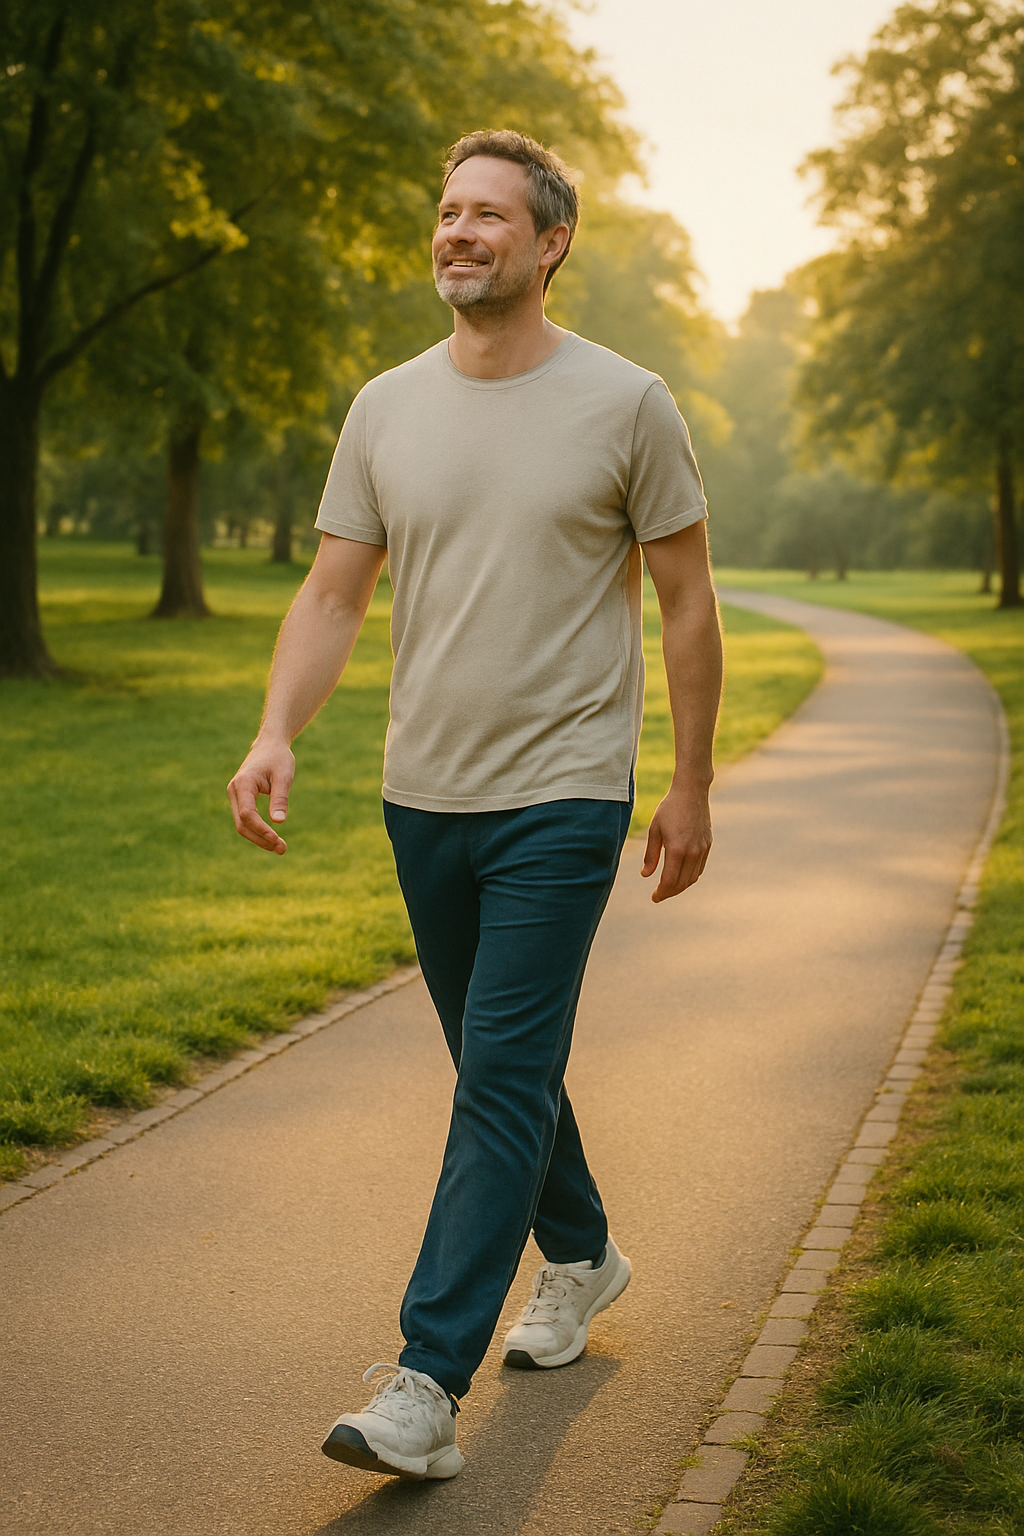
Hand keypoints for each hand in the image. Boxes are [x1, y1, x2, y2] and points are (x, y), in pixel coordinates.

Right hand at [227, 736, 295, 854]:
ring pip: (242, 825)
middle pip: (242, 824)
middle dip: (261, 839)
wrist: (270, 745)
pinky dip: (258, 831)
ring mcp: (235, 796)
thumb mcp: (284, 776)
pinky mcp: (240, 799)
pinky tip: (273, 838)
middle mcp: (234, 791)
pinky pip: (246, 820)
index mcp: (243, 784)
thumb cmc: (278, 758)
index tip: (277, 839)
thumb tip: (278, 822)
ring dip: (260, 838)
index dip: (261, 829)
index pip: (248, 814)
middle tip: (283, 849)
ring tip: (280, 848)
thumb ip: (280, 798)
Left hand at [641, 784, 711, 901]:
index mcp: (677, 849)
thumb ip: (650, 855)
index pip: (670, 881)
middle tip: (658, 895)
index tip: (654, 897)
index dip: (661, 893)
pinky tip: (680, 875)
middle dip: (669, 892)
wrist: (692, 792)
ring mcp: (702, 849)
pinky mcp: (708, 845)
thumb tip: (645, 875)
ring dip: (680, 886)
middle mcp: (692, 852)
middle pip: (682, 883)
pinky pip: (699, 868)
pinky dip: (690, 876)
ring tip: (668, 887)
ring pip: (692, 878)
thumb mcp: (654, 830)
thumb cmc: (669, 809)